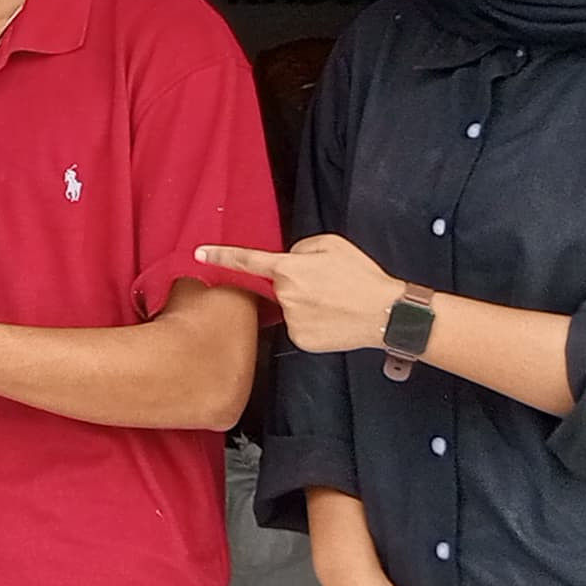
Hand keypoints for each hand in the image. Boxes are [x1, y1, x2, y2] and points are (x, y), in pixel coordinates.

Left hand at [198, 234, 404, 355]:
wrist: (386, 313)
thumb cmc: (361, 276)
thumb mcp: (331, 245)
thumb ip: (300, 248)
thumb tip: (288, 260)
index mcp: (288, 269)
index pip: (246, 261)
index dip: (220, 256)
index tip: (199, 253)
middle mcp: (284, 296)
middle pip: (277, 287)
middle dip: (293, 284)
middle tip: (325, 286)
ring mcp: (291, 321)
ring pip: (288, 308)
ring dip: (304, 305)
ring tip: (334, 303)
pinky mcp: (301, 340)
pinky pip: (298, 327)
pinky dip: (312, 323)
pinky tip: (332, 319)